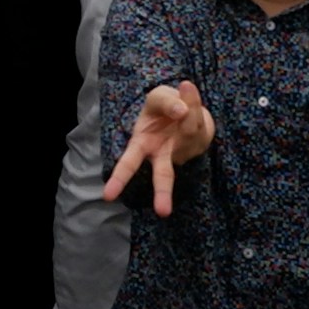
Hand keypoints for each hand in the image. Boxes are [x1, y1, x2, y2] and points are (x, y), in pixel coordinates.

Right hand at [102, 80, 215, 216]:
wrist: (186, 107)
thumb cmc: (162, 107)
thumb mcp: (157, 97)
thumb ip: (166, 101)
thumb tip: (181, 110)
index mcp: (141, 146)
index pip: (128, 165)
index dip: (118, 180)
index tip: (108, 196)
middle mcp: (162, 154)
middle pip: (163, 175)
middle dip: (163, 193)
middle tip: (162, 212)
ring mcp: (185, 150)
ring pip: (189, 134)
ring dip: (189, 114)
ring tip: (184, 96)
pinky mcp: (201, 144)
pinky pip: (201, 124)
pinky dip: (196, 108)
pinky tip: (190, 99)